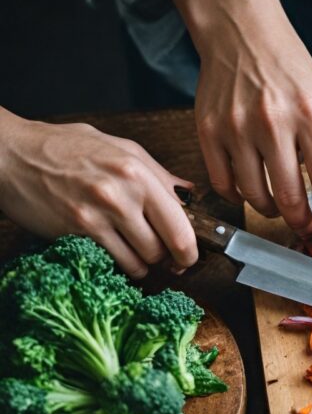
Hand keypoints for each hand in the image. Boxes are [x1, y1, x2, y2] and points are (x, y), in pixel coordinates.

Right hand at [0, 109, 196, 277]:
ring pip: (141, 261)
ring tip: (135, 250)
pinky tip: (115, 252)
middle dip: (168, 257)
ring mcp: (97, 216)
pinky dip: (120, 265)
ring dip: (143, 263)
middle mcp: (121, 195)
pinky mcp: (77, 233)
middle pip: (164, 249)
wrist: (10, 155)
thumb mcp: (119, 148)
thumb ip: (158, 174)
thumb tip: (188, 195)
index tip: (190, 255)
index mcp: (137, 173)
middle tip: (163, 255)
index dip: (191, 248)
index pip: (181, 225)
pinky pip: (114, 263)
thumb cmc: (63, 148)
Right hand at [174, 0, 311, 244]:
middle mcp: (272, 121)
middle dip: (303, 224)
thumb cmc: (288, 68)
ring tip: (281, 205)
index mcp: (310, 114)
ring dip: (272, 212)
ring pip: (256, 197)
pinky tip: (252, 190)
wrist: (240, 30)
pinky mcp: (208, 130)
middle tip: (309, 229)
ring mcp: (236, 127)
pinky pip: (224, 185)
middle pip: (290, 198)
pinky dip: (240, 197)